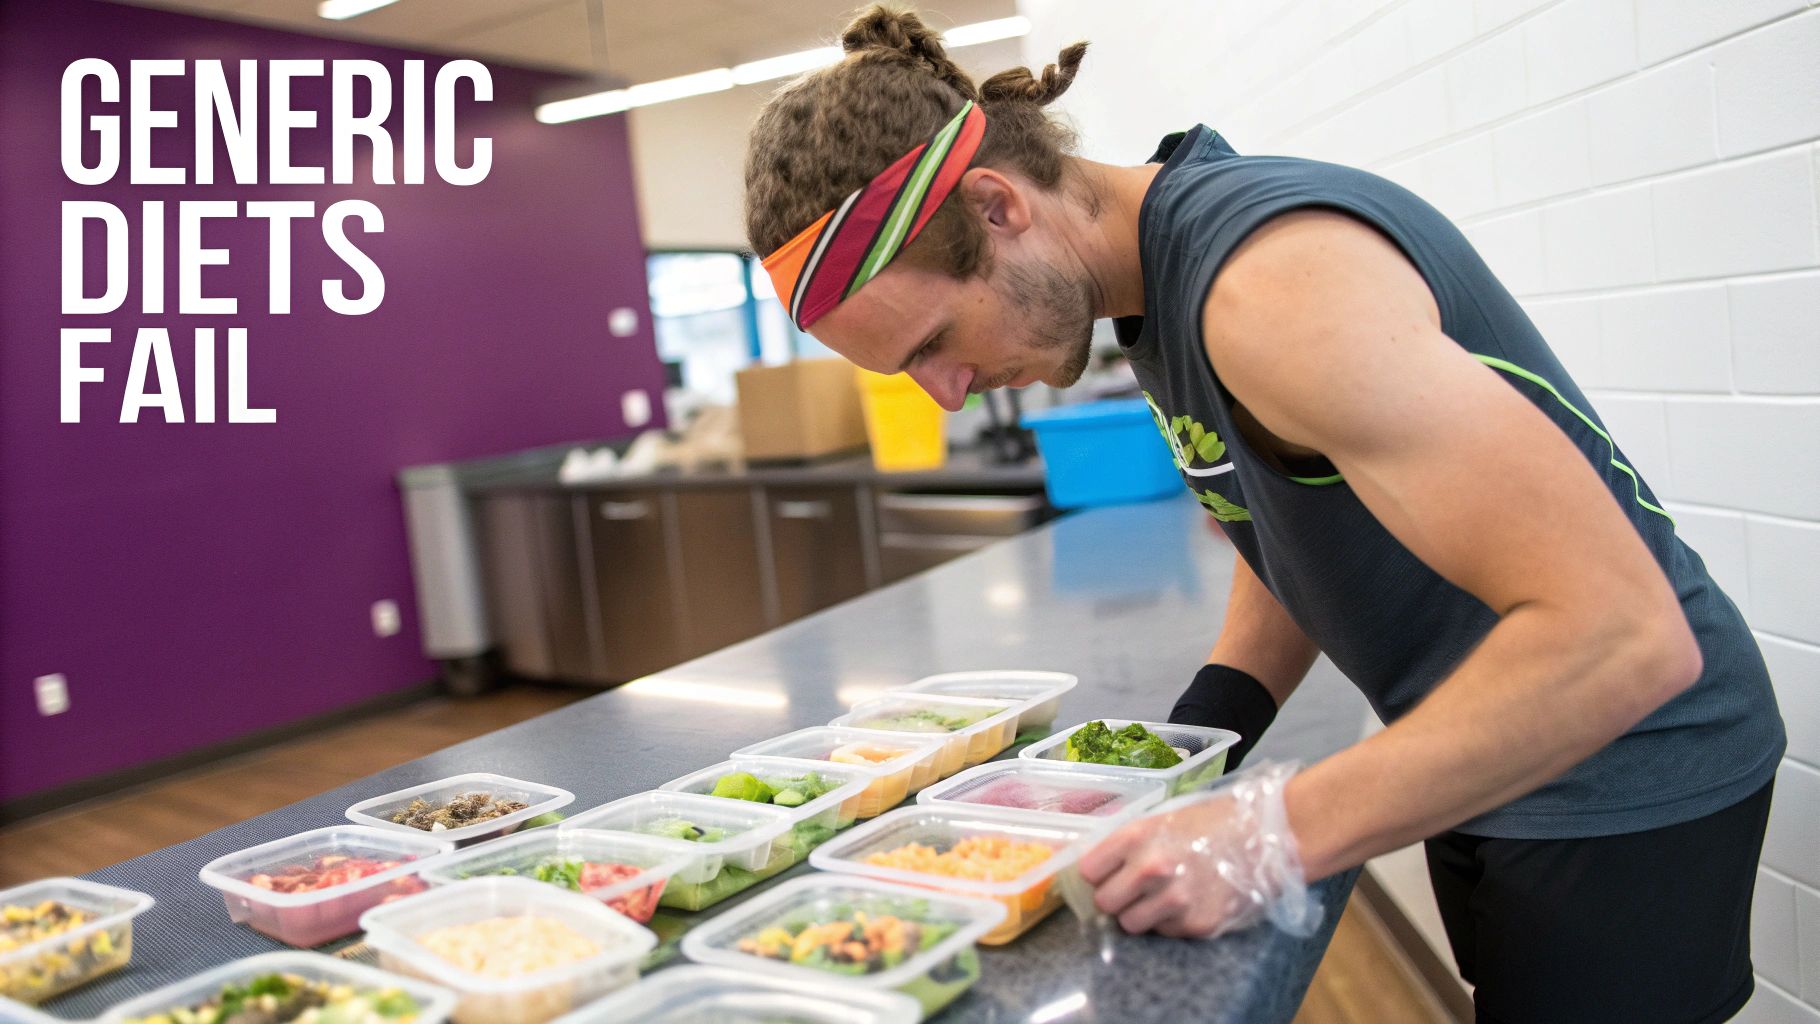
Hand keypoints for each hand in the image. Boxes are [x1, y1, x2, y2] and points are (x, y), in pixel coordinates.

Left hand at [1076, 761, 1319, 938]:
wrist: (1266, 837)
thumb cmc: (1211, 822)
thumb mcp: (1162, 818)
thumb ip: (1127, 844)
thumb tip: (1093, 866)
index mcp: (1137, 836)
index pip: (1087, 870)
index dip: (1097, 873)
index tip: (1106, 873)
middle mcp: (1151, 869)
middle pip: (1105, 902)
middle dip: (1116, 897)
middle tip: (1134, 888)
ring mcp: (1174, 900)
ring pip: (1131, 924)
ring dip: (1141, 914)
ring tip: (1163, 896)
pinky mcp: (1196, 924)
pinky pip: (1164, 932)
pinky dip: (1171, 922)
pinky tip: (1191, 901)